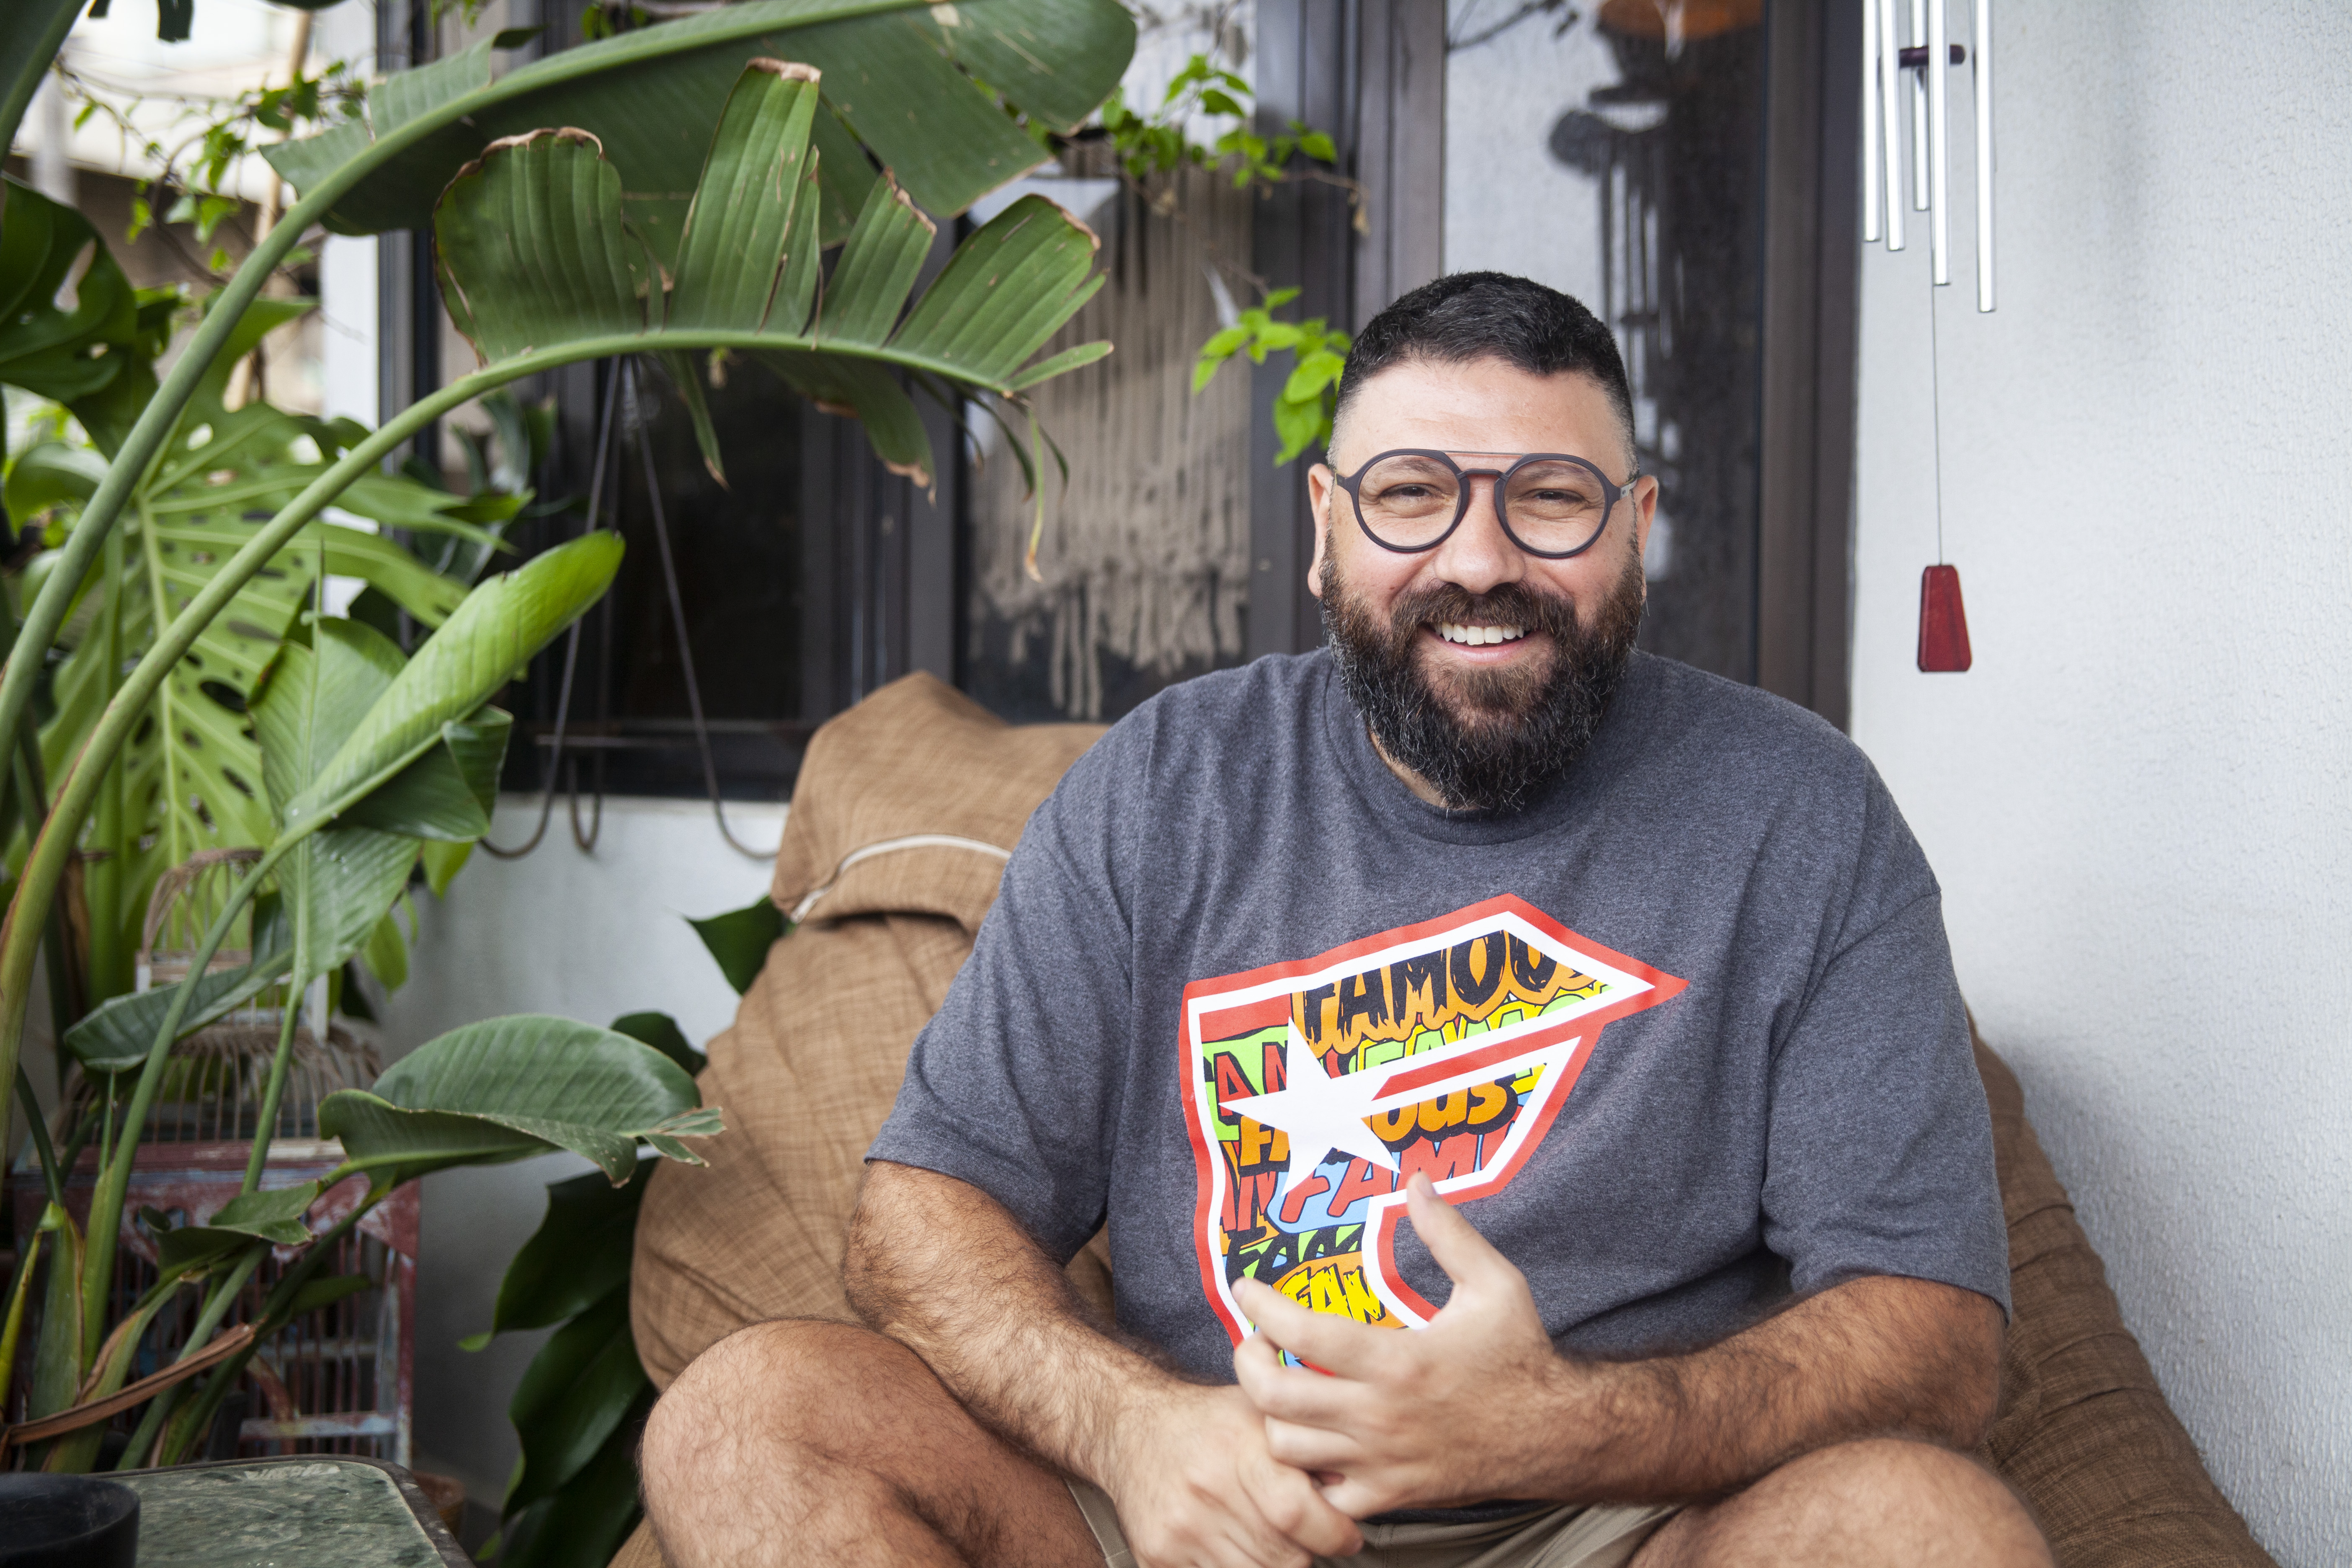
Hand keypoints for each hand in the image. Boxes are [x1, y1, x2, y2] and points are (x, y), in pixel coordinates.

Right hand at [1097, 1381, 1364, 1567]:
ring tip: (1265, 1533)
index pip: (1297, 1513)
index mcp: (1237, 1450)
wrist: (1131, 1427)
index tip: (1346, 1536)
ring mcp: (1180, 1529)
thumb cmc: (1205, 1422)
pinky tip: (1234, 1543)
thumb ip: (1308, 1446)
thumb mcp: (1261, 1416)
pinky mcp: (1158, 1556)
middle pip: (1284, 1556)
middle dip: (1305, 1550)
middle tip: (1303, 1533)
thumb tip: (1355, 1485)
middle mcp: (1206, 1490)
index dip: (1334, 1533)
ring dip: (1272, 1562)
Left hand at [1232, 1173, 1581, 1516]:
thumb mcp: (1495, 1283)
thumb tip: (1416, 1182)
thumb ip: (1448, 1233)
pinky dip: (1305, 1474)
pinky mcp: (1389, 1496)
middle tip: (1255, 1341)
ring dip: (1271, 1416)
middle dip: (1249, 1363)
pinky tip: (1315, 1441)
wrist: (1556, 1435)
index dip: (1262, 1307)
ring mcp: (1381, 1462)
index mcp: (1398, 1361)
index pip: (1304, 1332)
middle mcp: (1380, 1416)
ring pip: (1287, 1448)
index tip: (1246, 1290)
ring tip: (1280, 1387)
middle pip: (1275, 1397)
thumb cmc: (1520, 1357)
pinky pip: (1320, 1497)